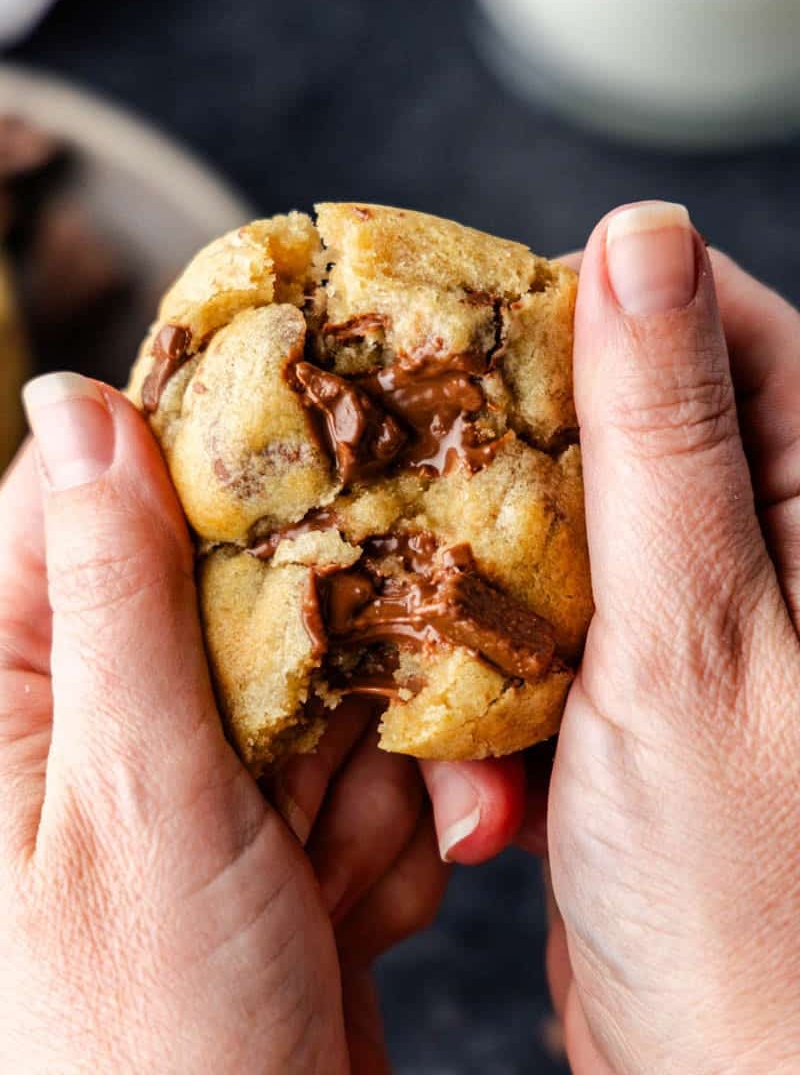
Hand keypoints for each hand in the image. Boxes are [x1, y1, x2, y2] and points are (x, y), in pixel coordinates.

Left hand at [0, 378, 522, 1073]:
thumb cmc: (147, 1044)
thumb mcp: (134, 793)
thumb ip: (115, 589)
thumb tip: (80, 403)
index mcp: (12, 691)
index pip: (91, 494)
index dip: (201, 462)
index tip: (310, 454)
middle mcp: (95, 717)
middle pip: (239, 585)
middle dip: (312, 674)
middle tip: (315, 766)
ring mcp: (191, 774)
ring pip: (321, 675)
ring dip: (351, 779)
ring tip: (316, 887)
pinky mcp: (266, 826)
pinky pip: (355, 761)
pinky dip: (374, 834)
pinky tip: (338, 918)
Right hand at [517, 201, 799, 1072]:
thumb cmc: (756, 894)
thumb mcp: (695, 635)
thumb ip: (664, 435)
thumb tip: (638, 238)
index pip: (702, 316)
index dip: (579, 306)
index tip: (457, 343)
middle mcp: (766, 533)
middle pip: (610, 413)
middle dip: (502, 472)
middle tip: (411, 512)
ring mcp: (690, 607)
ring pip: (552, 522)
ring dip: (483, 601)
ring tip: (460, 687)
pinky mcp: (627, 675)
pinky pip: (530, 618)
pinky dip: (488, 684)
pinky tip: (488, 775)